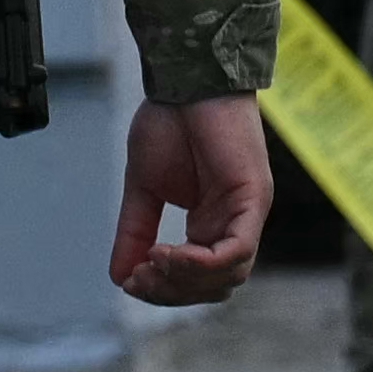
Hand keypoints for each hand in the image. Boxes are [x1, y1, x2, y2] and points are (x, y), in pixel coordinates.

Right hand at [112, 93, 276, 309]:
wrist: (185, 80)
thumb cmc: (170, 122)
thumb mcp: (143, 187)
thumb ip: (135, 231)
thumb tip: (119, 276)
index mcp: (212, 223)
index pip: (197, 279)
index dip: (165, 289)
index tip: (130, 280)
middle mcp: (234, 224)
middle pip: (214, 285)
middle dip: (172, 291)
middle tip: (138, 277)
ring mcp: (247, 214)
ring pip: (229, 276)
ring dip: (185, 279)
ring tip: (152, 263)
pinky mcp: (254, 200)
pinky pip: (236, 250)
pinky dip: (201, 262)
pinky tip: (169, 253)